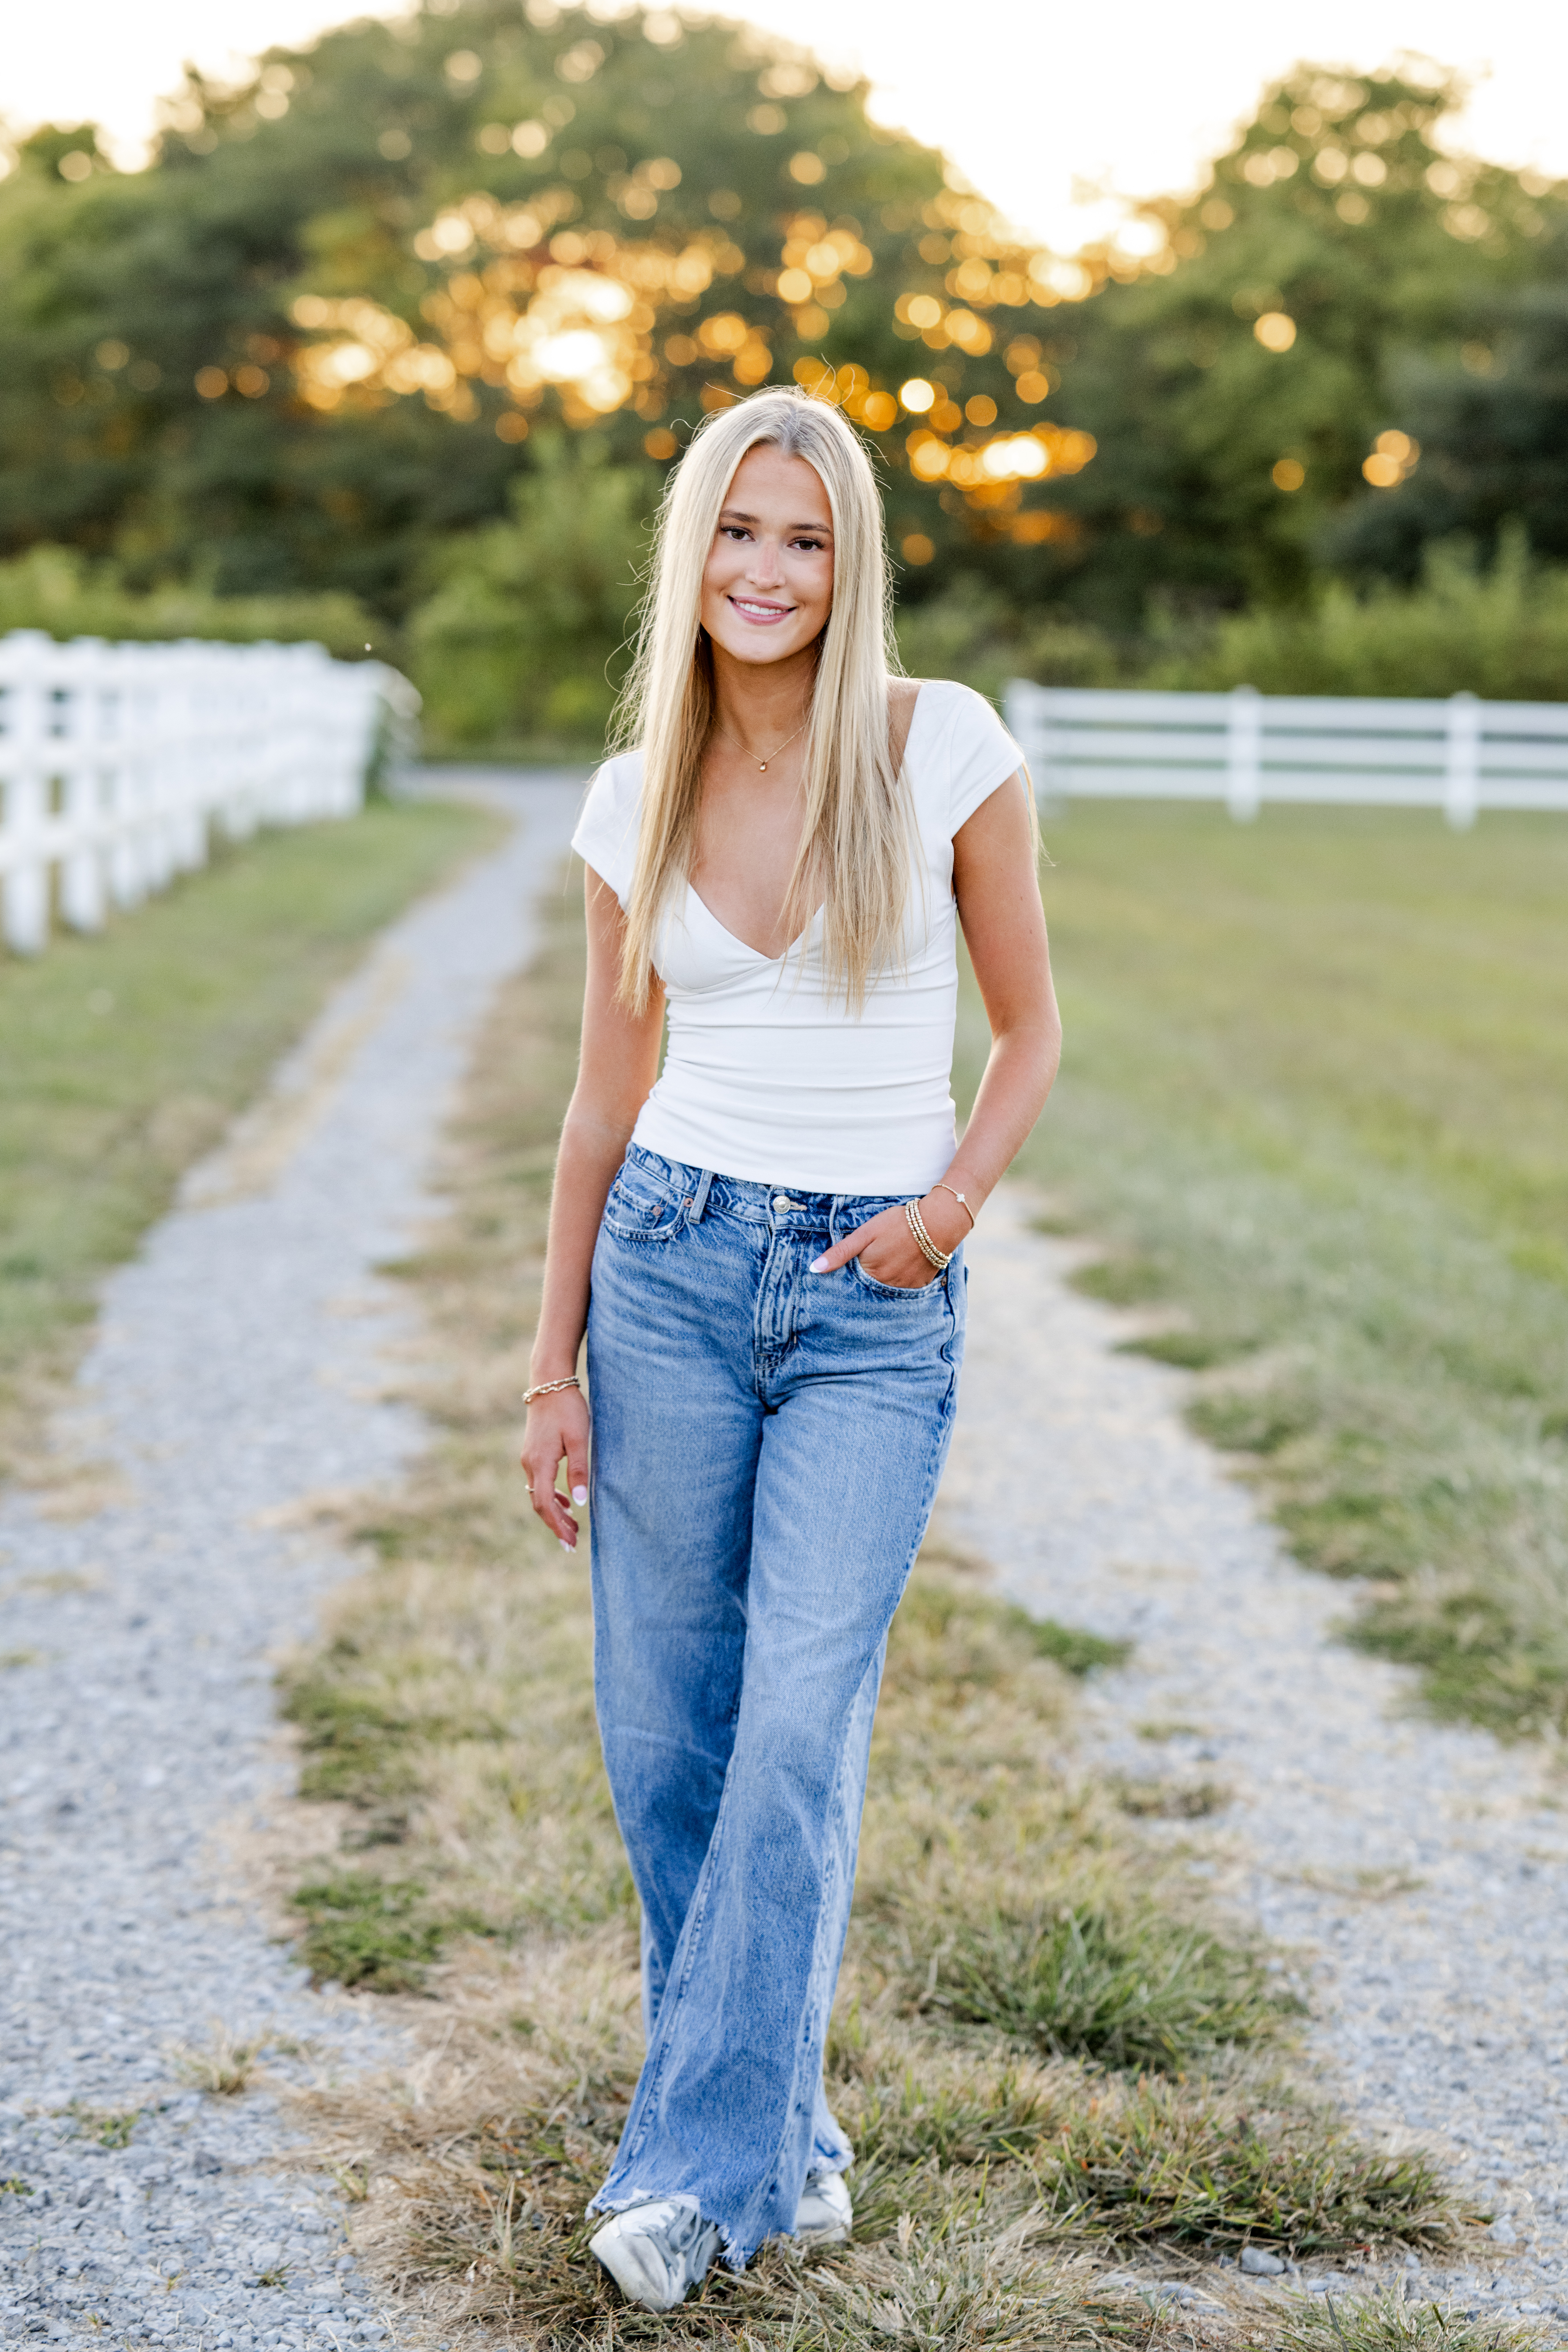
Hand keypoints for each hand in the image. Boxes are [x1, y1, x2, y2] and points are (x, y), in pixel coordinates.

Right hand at [520, 1384, 591, 1549]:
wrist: (549, 1383)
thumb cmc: (568, 1409)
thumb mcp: (579, 1439)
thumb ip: (578, 1470)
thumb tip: (579, 1502)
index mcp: (540, 1463)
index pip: (545, 1504)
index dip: (557, 1526)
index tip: (570, 1542)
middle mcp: (529, 1464)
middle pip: (540, 1504)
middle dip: (556, 1525)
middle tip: (573, 1543)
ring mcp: (529, 1458)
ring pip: (539, 1494)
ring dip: (554, 1512)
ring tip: (573, 1527)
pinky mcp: (533, 1453)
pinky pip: (539, 1482)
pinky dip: (551, 1496)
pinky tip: (566, 1502)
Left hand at [809, 1193, 966, 1288]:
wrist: (937, 1224)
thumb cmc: (898, 1224)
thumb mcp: (865, 1233)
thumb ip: (841, 1252)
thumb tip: (815, 1269)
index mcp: (870, 1274)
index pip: (851, 1283)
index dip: (849, 1275)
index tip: (849, 1268)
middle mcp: (886, 1286)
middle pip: (868, 1289)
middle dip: (864, 1281)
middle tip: (872, 1262)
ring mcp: (904, 1288)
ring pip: (885, 1290)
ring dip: (882, 1281)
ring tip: (886, 1263)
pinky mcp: (919, 1285)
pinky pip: (903, 1289)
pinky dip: (899, 1281)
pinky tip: (900, 1266)